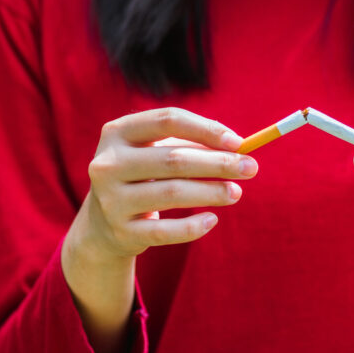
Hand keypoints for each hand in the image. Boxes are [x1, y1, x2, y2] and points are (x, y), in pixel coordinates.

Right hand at [62, 107, 256, 352]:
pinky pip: (165, 231)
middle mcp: (108, 164)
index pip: (167, 120)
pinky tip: (212, 220)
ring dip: (211, 192)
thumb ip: (193, 145)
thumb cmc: (144, 176)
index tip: (239, 142)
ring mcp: (111, 200)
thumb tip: (239, 148)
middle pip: (173, 159)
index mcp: (117, 133)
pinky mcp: (122, 232)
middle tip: (250, 168)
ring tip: (236, 193)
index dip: (206, 129)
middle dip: (218, 163)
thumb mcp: (157, 153)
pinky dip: (193, 226)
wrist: (103, 224)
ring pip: (172, 194)